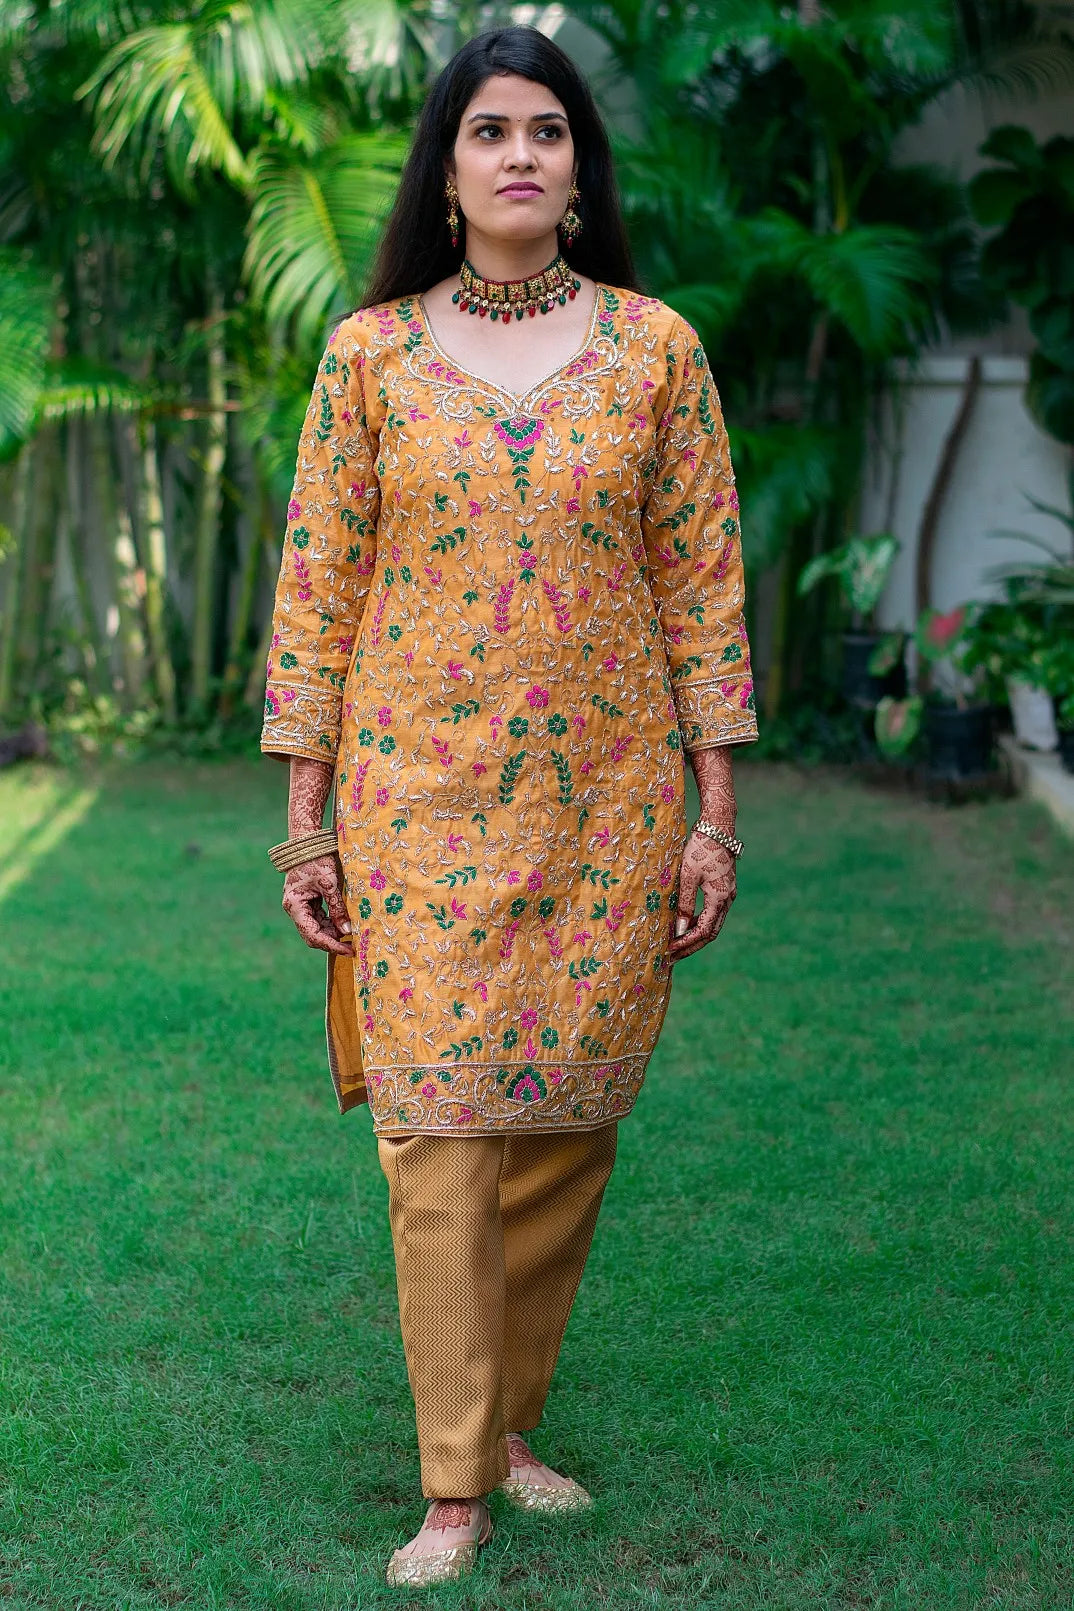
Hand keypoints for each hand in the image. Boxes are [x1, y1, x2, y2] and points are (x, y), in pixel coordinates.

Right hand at [282, 853, 353, 955]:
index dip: (331, 945)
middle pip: (313, 935)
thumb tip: (348, 930)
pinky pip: (319, 919)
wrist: (309, 842)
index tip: (349, 950)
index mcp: (295, 906)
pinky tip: (345, 924)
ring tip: (352, 934)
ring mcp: (301, 906)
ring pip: (317, 928)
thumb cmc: (317, 860)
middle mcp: (295, 909)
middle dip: (332, 941)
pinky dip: (332, 923)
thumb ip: (337, 908)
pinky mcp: (308, 902)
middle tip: (352, 946)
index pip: (313, 935)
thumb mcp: (329, 884)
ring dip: (333, 933)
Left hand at [669, 831, 735, 962]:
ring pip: (713, 924)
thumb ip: (685, 903)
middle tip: (672, 956)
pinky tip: (685, 924)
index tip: (670, 949)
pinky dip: (700, 922)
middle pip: (710, 933)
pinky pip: (713, 913)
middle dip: (691, 946)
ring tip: (676, 944)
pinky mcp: (724, 888)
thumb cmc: (700, 849)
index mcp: (719, 898)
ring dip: (695, 935)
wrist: (718, 828)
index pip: (703, 931)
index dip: (686, 943)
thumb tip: (679, 928)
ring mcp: (728, 895)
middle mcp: (727, 900)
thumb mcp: (688, 876)